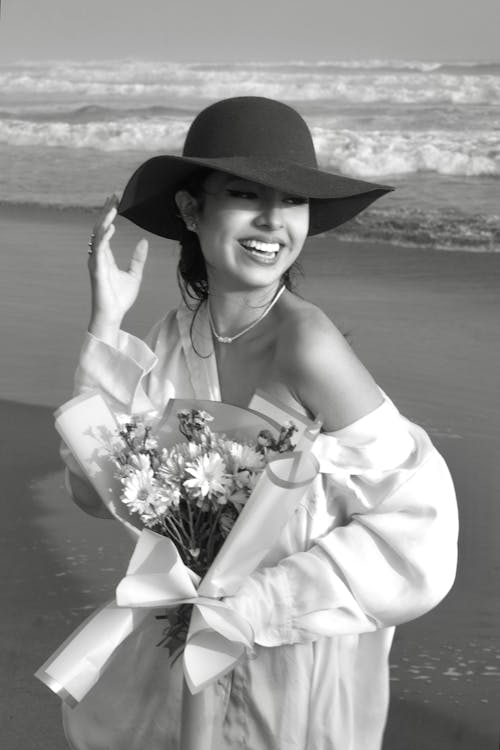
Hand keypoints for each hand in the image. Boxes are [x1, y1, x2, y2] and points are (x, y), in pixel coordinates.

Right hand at [88, 195, 148, 343]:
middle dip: (106, 211)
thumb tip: (143, 241)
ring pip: (97, 235)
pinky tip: (111, 226)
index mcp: (106, 256)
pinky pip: (99, 249)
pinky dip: (104, 236)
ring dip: (104, 220)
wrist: (113, 315)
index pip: (106, 230)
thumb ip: (138, 258)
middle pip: (100, 228)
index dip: (110, 215)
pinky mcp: (97, 269)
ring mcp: (96, 262)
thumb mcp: (135, 275)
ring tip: (113, 207)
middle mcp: (98, 256)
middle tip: (114, 196)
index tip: (117, 201)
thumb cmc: (121, 298)